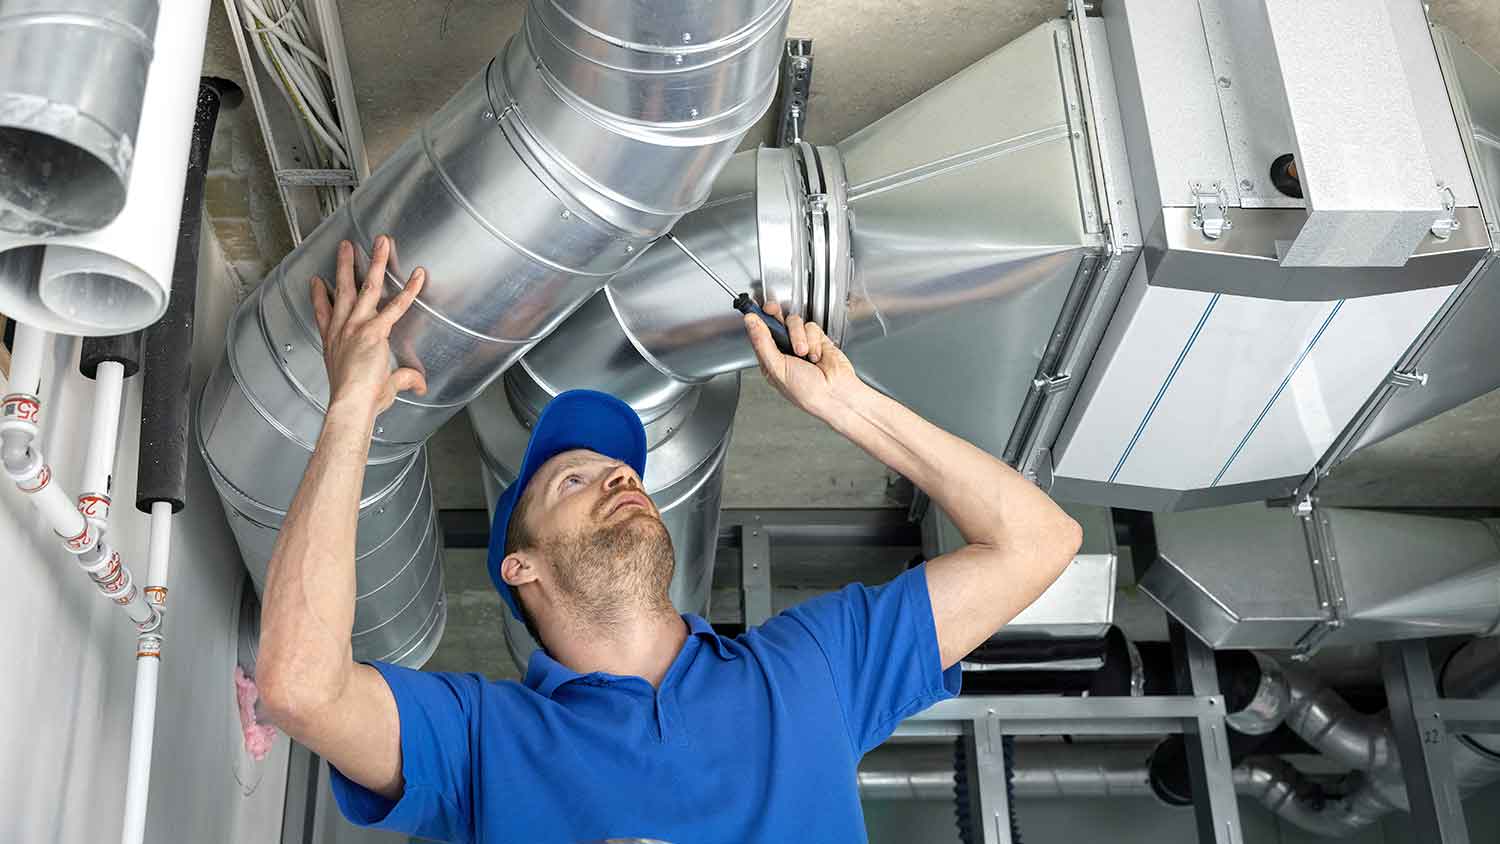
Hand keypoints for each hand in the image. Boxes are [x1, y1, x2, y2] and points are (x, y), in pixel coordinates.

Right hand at [310, 236, 427, 420]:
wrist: (351, 404)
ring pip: (367, 287)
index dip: (319, 296)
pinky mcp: (374, 329)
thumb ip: (403, 380)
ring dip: (375, 262)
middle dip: (345, 265)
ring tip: (379, 242)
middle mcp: (342, 330)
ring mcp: (356, 326)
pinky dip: (410, 289)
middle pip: (342, 290)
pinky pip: (396, 305)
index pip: (323, 314)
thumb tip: (420, 385)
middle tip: (346, 248)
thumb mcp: (381, 388)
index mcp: (334, 343)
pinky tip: (418, 275)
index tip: (317, 282)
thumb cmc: (358, 400)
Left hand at [743, 301, 865, 421]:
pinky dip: (814, 340)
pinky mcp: (818, 340)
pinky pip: (811, 327)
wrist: (835, 394)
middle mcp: (784, 350)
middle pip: (776, 322)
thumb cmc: (806, 391)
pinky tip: (817, 355)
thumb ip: (762, 342)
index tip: (754, 309)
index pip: (759, 334)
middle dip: (774, 315)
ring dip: (799, 337)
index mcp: (770, 360)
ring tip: (803, 353)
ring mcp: (801, 344)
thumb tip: (750, 321)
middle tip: (772, 310)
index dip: (757, 320)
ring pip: (794, 322)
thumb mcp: (777, 368)